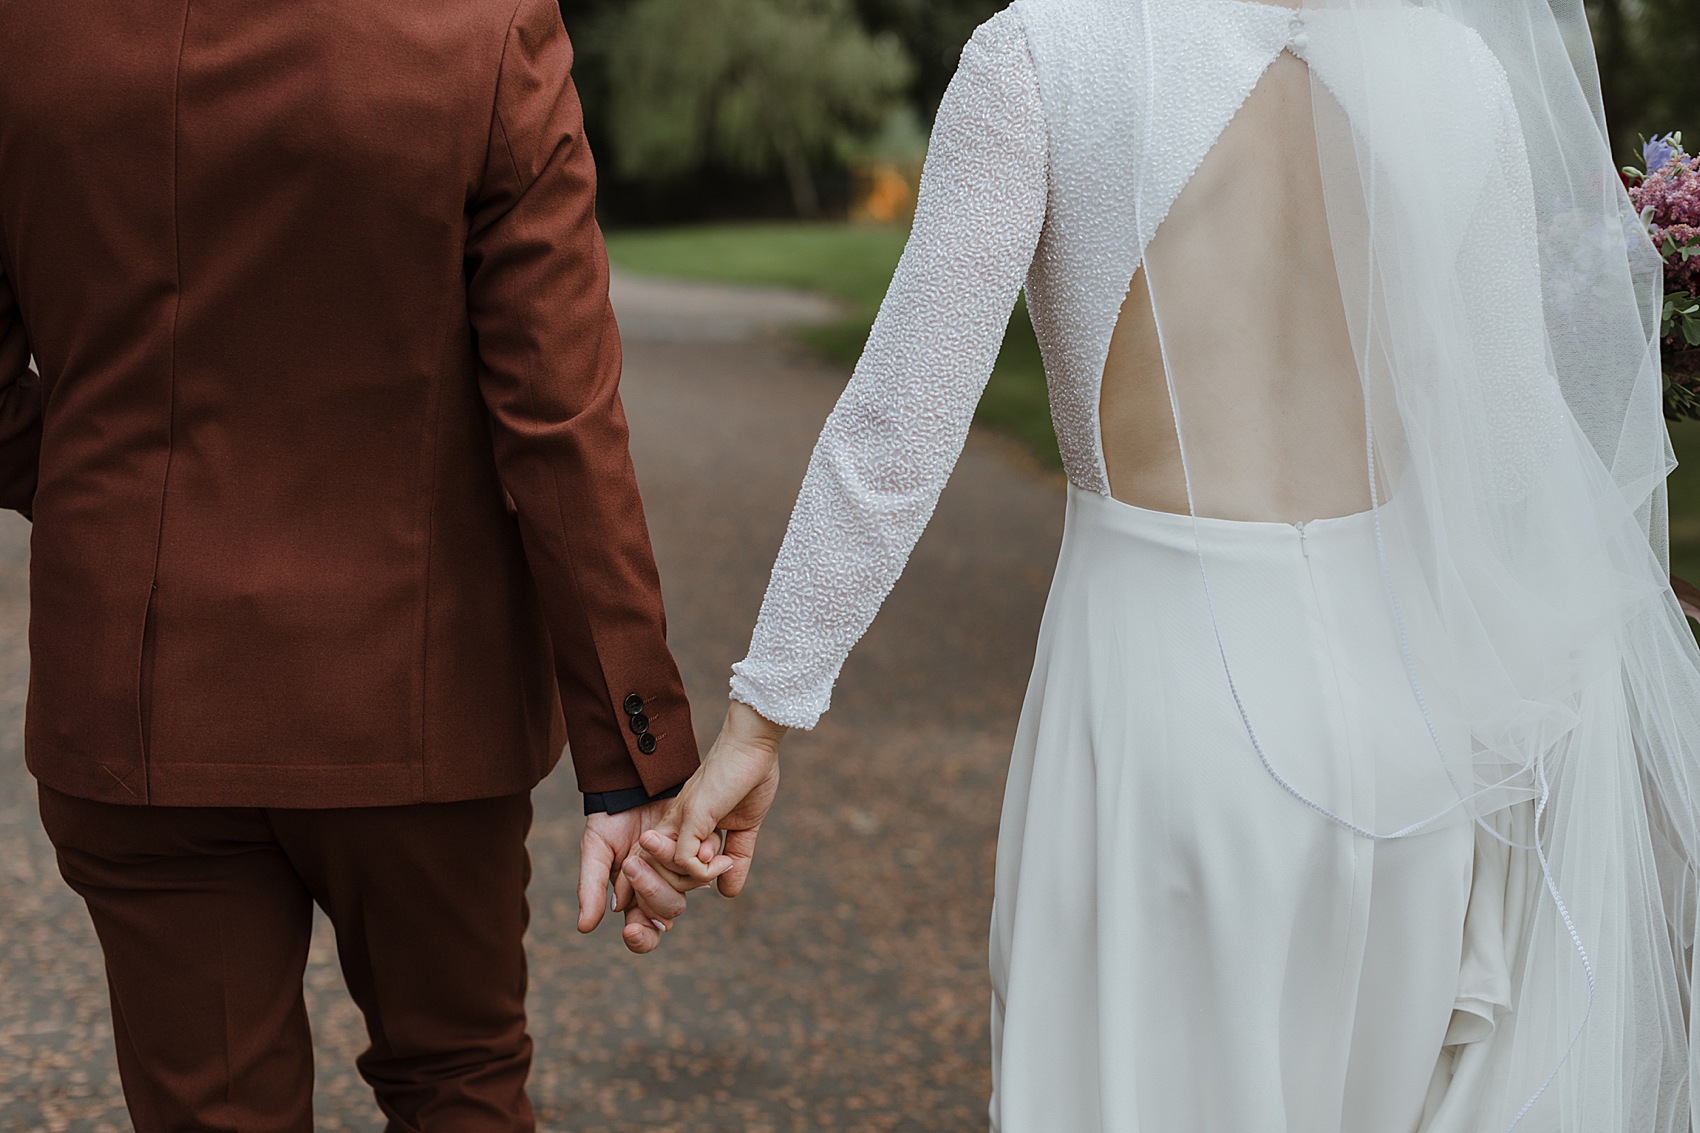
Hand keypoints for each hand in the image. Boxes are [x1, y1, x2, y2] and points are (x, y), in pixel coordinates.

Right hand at [576, 797, 727, 954]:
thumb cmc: (610, 819)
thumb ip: (591, 887)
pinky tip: (686, 847)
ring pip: (687, 891)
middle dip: (651, 890)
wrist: (635, 783)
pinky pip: (707, 866)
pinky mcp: (701, 850)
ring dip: (671, 874)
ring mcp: (682, 871)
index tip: (632, 930)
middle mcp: (662, 888)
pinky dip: (699, 860)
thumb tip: (585, 927)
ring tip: (650, 844)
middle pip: (666, 913)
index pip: (642, 931)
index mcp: (635, 897)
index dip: (640, 939)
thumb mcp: (596, 851)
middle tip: (632, 862)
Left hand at [644, 700, 784, 897]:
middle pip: (652, 875)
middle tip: (717, 870)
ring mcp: (680, 819)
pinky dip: (704, 871)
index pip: (659, 868)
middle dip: (677, 890)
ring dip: (698, 878)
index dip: (674, 886)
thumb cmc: (750, 777)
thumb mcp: (744, 828)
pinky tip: (723, 859)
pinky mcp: (691, 816)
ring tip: (724, 860)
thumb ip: (736, 858)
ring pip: (665, 871)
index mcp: (682, 827)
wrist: (755, 744)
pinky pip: (683, 860)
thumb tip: (728, 892)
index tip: (711, 877)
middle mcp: (673, 824)